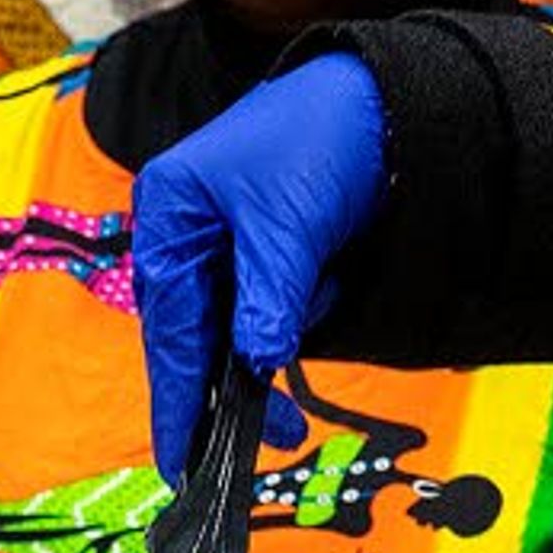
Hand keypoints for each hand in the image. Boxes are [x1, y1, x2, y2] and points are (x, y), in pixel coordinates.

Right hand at [131, 53, 386, 476]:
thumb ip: (269, 298)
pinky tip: (331, 274)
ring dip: (284, 327)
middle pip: (200, 334)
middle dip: (241, 376)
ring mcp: (229, 242)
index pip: (171, 326)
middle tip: (278, 434)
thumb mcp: (290, 223)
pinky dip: (304, 305)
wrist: (382, 92)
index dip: (178, 397)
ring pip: (244, 324)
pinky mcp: (270, 249)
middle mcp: (189, 231)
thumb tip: (255, 363)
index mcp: (170, 214)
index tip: (183, 459)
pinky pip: (278, 305)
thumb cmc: (320, 135)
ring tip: (326, 283)